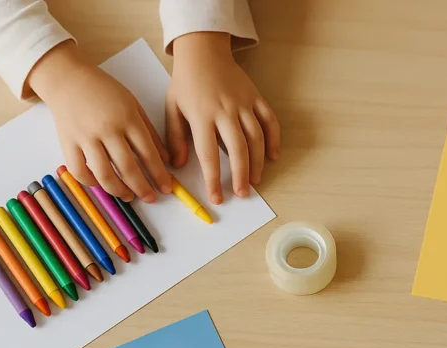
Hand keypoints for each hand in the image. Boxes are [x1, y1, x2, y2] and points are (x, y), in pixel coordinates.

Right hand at [27, 41, 172, 203]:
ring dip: (119, 191)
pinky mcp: (68, 143)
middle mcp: (107, 129)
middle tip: (150, 198)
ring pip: (104, 174)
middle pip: (128, 168)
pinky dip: (92, 183)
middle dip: (142, 188)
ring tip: (129, 196)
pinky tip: (103, 184)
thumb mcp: (133, 105)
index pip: (148, 153)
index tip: (166, 188)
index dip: (159, 175)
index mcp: (127, 118)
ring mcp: (86, 137)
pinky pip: (80, 171)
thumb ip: (150, 132)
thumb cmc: (104, 91)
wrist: (67, 79)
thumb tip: (166, 160)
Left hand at [167, 32, 279, 204]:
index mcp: (202, 115)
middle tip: (242, 193)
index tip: (217, 197)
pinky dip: (274, 139)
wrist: (203, 50)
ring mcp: (243, 104)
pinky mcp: (255, 97)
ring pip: (256, 138)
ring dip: (258, 162)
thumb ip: (176, 137)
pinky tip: (272, 156)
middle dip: (241, 175)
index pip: (208, 155)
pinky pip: (269, 121)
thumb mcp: (172, 108)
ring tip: (256, 180)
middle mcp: (225, 111)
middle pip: (238, 149)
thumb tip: (178, 164)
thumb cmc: (186, 82)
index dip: (213, 179)